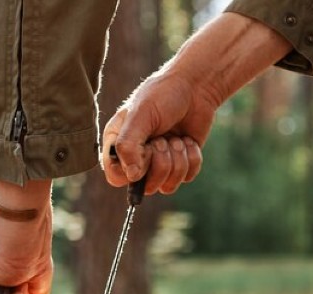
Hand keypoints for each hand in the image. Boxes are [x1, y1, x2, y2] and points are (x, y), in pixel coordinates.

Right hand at [102, 12, 289, 191]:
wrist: (196, 87)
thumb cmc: (162, 95)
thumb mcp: (140, 115)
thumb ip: (128, 145)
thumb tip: (132, 176)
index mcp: (119, 146)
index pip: (116, 177)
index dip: (132, 171)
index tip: (145, 151)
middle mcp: (137, 158)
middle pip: (145, 186)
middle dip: (160, 162)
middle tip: (163, 139)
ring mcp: (159, 163)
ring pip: (167, 186)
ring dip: (178, 160)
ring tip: (177, 138)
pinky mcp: (181, 164)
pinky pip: (187, 178)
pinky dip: (192, 158)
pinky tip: (188, 140)